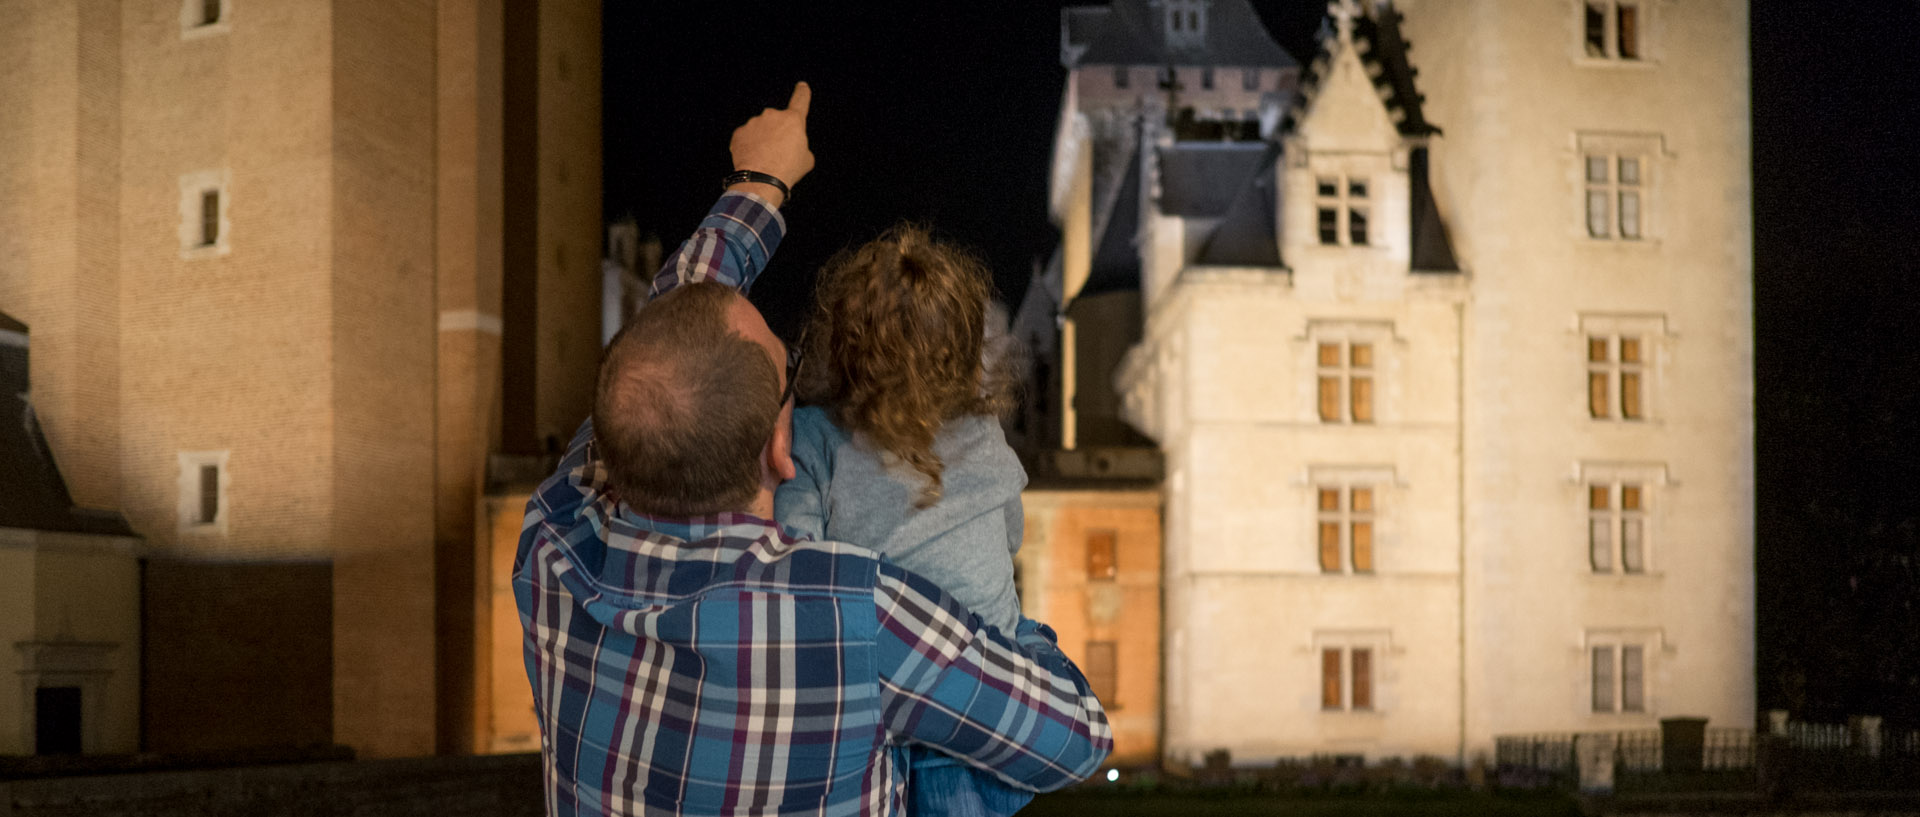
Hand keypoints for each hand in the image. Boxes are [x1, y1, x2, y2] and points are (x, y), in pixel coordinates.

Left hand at [728, 82, 814, 205]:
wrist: (761, 180)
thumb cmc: (788, 169)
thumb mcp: (806, 159)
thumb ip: (800, 145)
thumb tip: (793, 147)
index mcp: (793, 120)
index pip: (800, 100)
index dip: (802, 93)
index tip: (802, 86)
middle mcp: (772, 116)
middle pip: (776, 122)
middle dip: (777, 133)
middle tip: (778, 152)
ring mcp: (753, 123)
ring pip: (759, 130)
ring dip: (762, 140)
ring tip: (765, 160)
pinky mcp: (739, 133)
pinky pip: (746, 138)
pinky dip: (749, 147)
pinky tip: (753, 159)